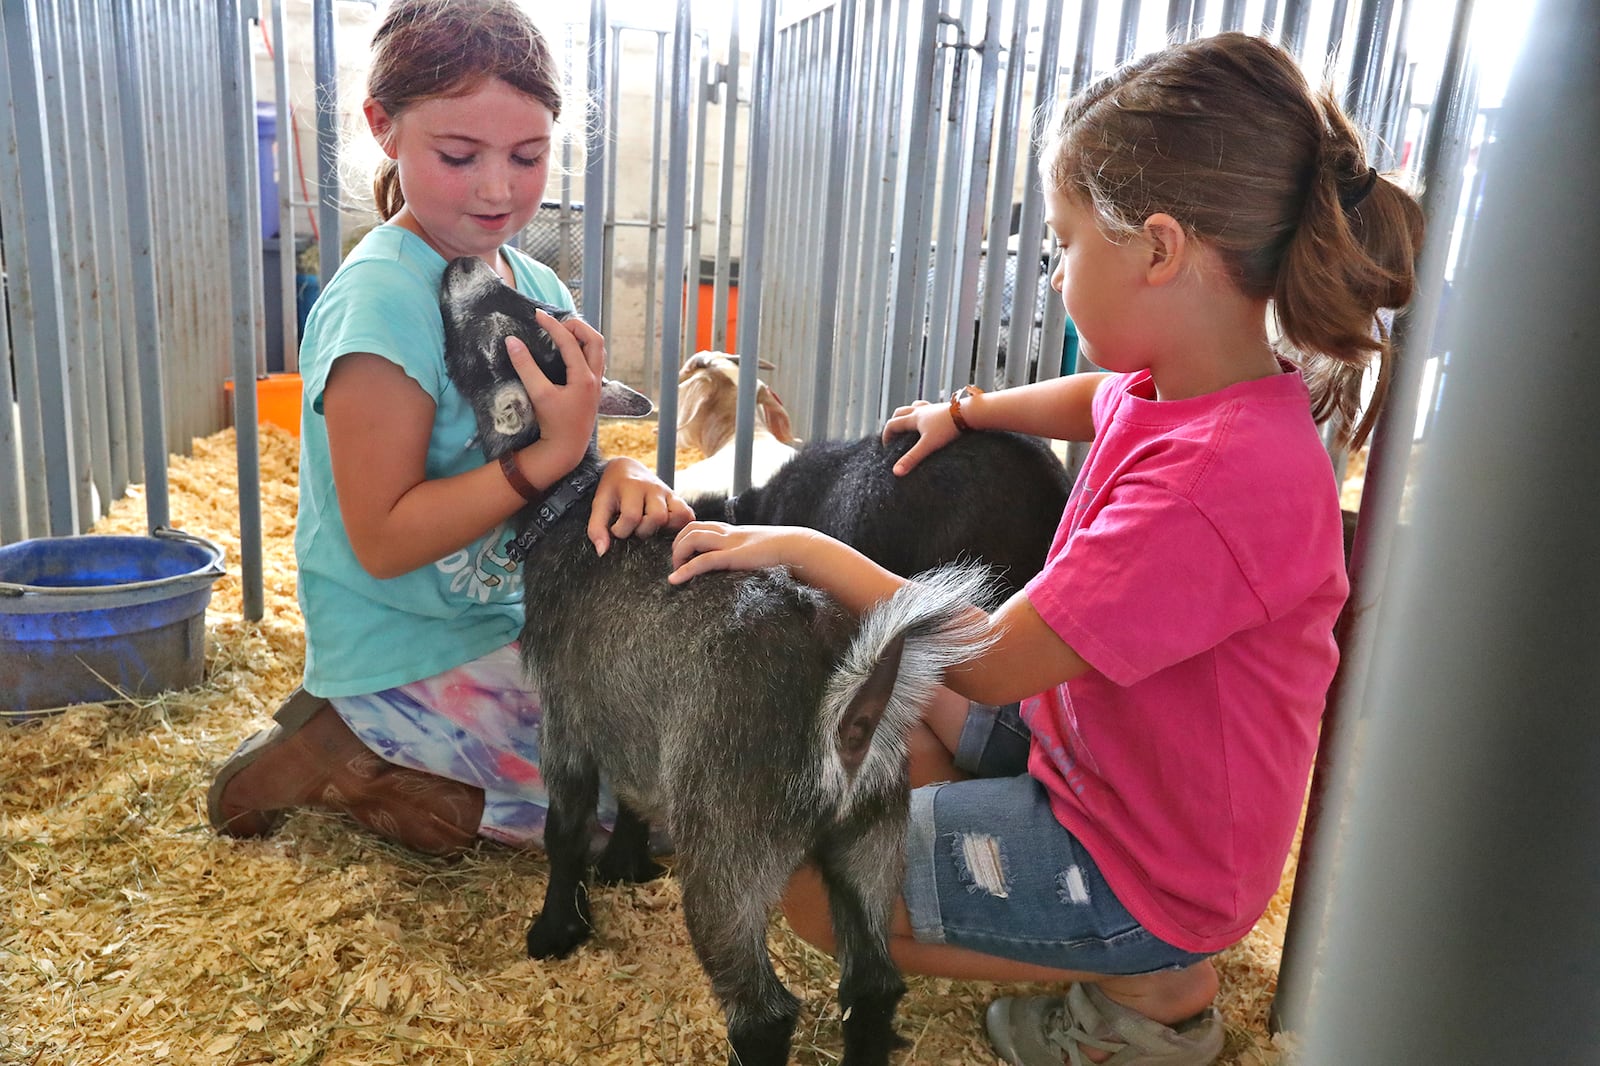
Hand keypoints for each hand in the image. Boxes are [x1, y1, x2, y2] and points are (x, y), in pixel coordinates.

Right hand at [506, 309, 604, 467]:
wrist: (565, 450)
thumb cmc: (553, 424)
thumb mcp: (538, 394)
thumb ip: (525, 367)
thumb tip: (512, 341)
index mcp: (584, 378)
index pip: (569, 342)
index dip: (552, 326)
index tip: (537, 315)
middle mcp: (595, 379)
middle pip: (594, 340)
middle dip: (577, 326)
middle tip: (556, 322)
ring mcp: (596, 385)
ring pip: (597, 351)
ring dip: (583, 338)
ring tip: (563, 332)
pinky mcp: (592, 391)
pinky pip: (594, 362)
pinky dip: (584, 351)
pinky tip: (570, 352)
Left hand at [588, 457, 694, 555]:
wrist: (626, 468)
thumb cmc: (612, 489)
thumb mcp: (599, 504)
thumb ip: (596, 528)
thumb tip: (602, 552)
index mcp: (632, 487)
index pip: (632, 516)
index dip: (621, 530)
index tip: (615, 528)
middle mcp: (653, 488)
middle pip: (657, 517)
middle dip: (643, 530)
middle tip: (634, 529)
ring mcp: (667, 492)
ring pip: (677, 515)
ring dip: (663, 528)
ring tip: (650, 528)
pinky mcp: (676, 498)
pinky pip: (687, 514)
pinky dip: (679, 524)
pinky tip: (664, 528)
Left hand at [668, 522, 820, 584]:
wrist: (797, 548)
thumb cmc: (782, 552)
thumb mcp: (757, 550)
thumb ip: (745, 553)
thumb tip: (742, 564)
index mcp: (732, 531)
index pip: (700, 525)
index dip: (685, 537)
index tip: (683, 555)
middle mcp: (727, 533)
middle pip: (690, 528)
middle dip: (677, 545)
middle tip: (678, 565)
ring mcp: (730, 543)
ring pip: (692, 539)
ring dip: (678, 555)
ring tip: (677, 572)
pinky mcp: (733, 557)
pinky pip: (703, 560)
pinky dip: (685, 570)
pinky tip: (675, 580)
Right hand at [881, 398, 958, 475]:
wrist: (969, 414)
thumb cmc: (948, 428)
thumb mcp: (928, 445)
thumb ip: (912, 458)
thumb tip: (896, 472)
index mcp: (914, 418)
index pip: (892, 424)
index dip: (886, 435)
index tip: (886, 447)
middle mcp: (921, 410)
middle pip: (900, 412)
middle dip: (894, 422)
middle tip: (894, 435)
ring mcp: (933, 408)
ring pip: (914, 407)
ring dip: (909, 414)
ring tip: (910, 425)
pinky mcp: (944, 409)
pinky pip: (929, 408)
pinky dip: (925, 413)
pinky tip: (930, 422)